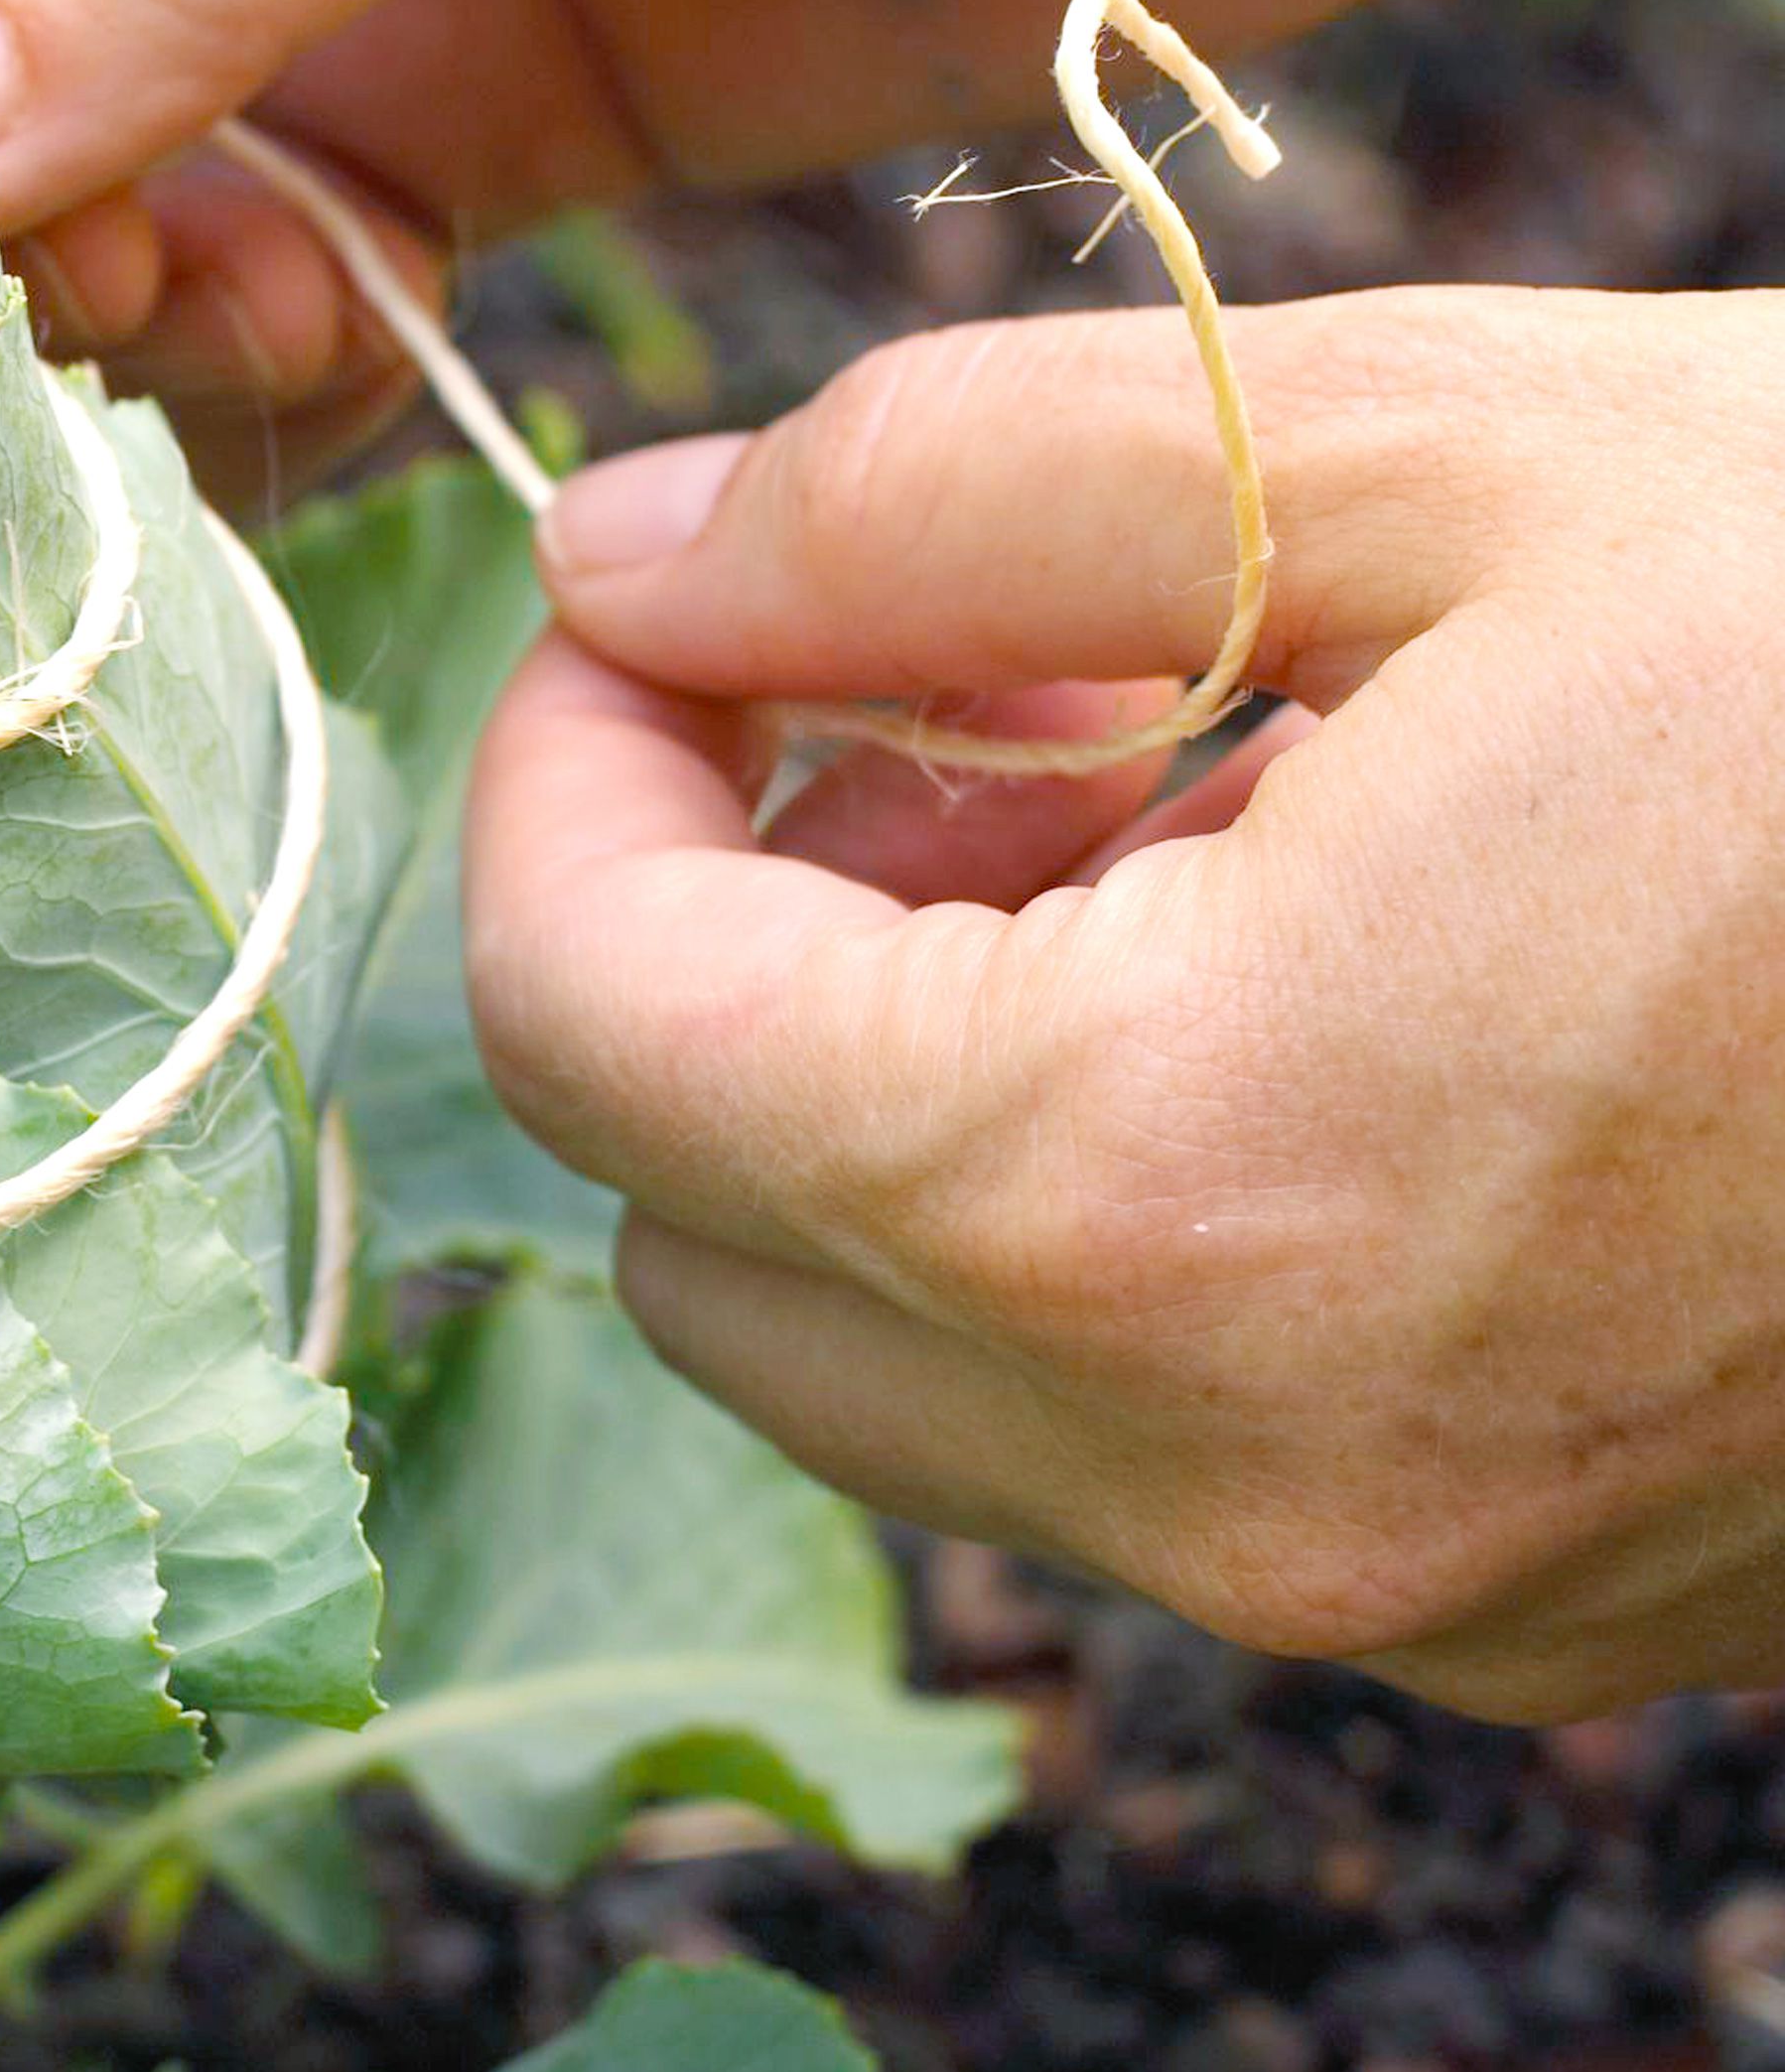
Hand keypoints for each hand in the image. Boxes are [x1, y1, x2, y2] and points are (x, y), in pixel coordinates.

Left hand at [463, 280, 1784, 1721]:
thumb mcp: (1417, 449)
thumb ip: (927, 501)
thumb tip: (616, 561)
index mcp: (1157, 1188)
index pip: (589, 1029)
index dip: (560, 788)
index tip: (653, 629)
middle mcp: (1226, 1481)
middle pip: (696, 1233)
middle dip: (730, 954)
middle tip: (932, 714)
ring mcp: (1380, 1597)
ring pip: (884, 1368)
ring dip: (907, 1093)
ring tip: (1148, 821)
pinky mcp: (1511, 1622)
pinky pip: (1122, 1446)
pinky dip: (1097, 1226)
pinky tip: (1301, 989)